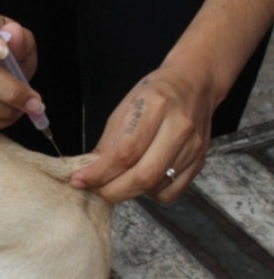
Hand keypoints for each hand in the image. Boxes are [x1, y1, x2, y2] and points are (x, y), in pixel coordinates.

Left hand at [70, 67, 216, 203]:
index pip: (124, 153)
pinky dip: (150, 194)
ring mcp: (193, 146)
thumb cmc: (154, 94)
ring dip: (129, 192)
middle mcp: (178, 127)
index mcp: (155, 106)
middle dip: (113, 191)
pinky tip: (140, 183)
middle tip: (96, 191)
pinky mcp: (200, 160)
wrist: (194, 84)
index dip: (99, 173)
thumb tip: (90, 173)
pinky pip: (172, 191)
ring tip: (114, 184)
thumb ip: (108, 143)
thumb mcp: (124, 109)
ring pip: (156, 186)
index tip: (80, 181)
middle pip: (144, 176)